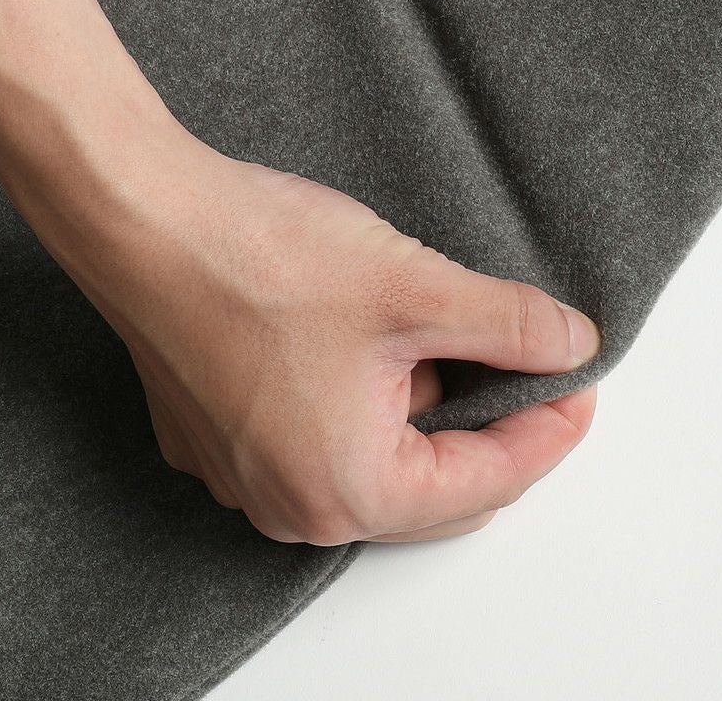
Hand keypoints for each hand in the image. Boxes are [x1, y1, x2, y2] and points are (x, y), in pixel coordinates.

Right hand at [54, 119, 600, 544]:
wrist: (144, 218)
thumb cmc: (261, 260)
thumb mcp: (416, 289)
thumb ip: (510, 326)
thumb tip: (570, 343)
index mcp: (348, 489)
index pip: (487, 482)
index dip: (547, 430)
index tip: (578, 384)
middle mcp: (289, 504)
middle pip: (428, 485)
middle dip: (483, 426)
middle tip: (522, 364)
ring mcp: (242, 473)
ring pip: (370, 458)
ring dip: (417, 406)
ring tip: (431, 330)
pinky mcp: (215, 431)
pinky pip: (313, 434)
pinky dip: (358, 399)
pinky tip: (363, 335)